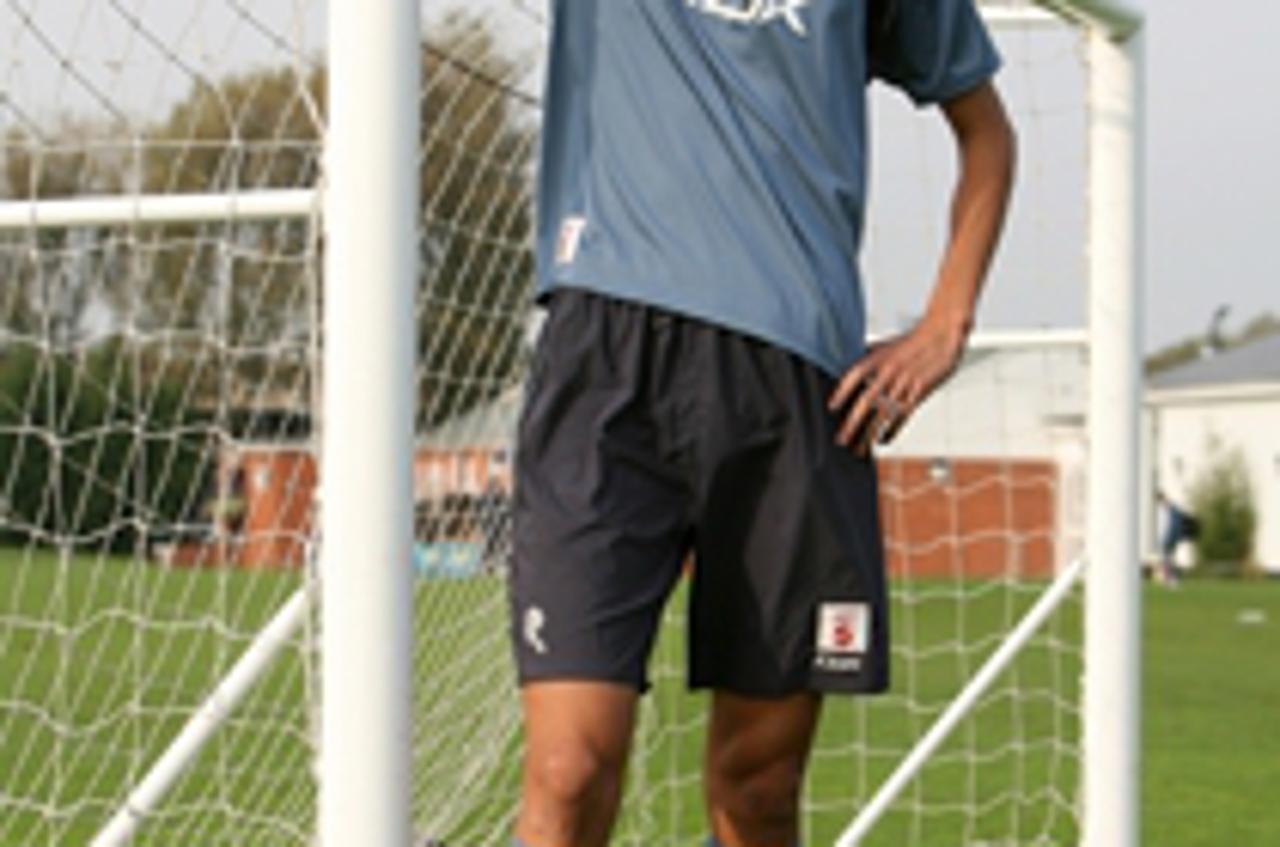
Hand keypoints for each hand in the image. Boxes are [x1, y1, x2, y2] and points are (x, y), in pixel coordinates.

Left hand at [827, 316, 969, 455]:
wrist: (941, 335)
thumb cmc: (913, 342)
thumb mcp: (885, 346)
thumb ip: (867, 359)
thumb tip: (847, 370)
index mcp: (878, 358)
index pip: (854, 376)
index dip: (842, 392)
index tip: (831, 407)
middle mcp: (889, 372)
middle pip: (866, 401)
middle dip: (852, 423)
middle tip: (840, 440)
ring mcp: (905, 383)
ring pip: (883, 415)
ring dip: (869, 435)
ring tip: (859, 450)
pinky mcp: (919, 392)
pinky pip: (903, 416)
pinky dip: (892, 430)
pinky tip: (882, 441)